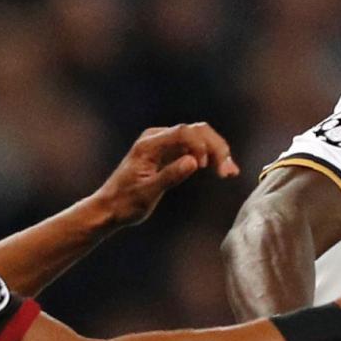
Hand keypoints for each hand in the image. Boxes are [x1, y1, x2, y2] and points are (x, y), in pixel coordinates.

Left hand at [94, 123, 240, 227]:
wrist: (110, 208)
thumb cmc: (125, 203)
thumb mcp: (147, 193)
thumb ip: (170, 176)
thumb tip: (193, 162)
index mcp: (149, 144)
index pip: (184, 132)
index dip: (201, 146)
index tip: (205, 168)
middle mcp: (157, 138)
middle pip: (195, 131)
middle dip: (215, 148)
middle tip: (228, 171)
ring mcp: (164, 145)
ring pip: (198, 139)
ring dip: (216, 153)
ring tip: (230, 172)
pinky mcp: (169, 154)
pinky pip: (194, 150)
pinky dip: (209, 158)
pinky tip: (223, 170)